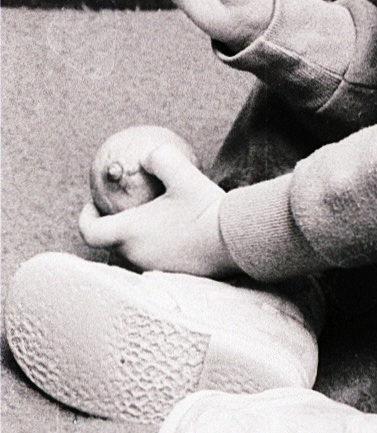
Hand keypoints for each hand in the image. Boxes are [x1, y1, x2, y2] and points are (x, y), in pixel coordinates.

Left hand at [78, 141, 236, 276]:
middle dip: (113, 226)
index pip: (90, 233)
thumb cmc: (205, 208)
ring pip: (132, 254)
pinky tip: (174, 235)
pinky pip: (152, 262)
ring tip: (152, 220)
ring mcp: (152, 268)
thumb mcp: (184, 174)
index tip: (93, 205)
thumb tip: (148, 156)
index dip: (86, 218)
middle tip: (126, 209)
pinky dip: (154, 248)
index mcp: (130, 233)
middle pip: (111, 244)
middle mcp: (135, 255)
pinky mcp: (171, 276)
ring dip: (135, 239)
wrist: (234, 240)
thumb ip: (161, 159)